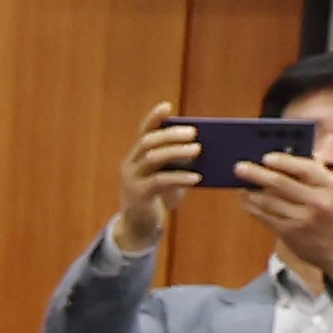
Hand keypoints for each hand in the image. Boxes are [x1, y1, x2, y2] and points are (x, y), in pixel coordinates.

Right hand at [112, 101, 202, 254]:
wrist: (138, 225)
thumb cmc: (157, 196)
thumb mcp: (165, 176)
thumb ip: (176, 163)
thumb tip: (203, 149)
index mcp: (136, 156)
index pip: (143, 131)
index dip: (154, 118)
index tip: (168, 106)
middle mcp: (129, 165)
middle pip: (148, 142)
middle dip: (171, 135)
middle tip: (194, 133)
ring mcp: (131, 180)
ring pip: (152, 158)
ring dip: (177, 152)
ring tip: (198, 150)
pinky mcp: (138, 195)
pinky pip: (159, 181)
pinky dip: (179, 178)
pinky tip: (196, 178)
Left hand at [237, 148, 332, 288]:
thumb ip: (319, 176)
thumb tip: (289, 161)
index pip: (305, 169)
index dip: (283, 161)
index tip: (266, 158)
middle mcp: (318, 203)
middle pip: (281, 183)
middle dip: (256, 174)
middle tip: (239, 167)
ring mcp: (302, 219)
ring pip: (268, 201)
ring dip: (251, 192)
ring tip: (241, 184)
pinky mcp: (289, 233)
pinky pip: (265, 216)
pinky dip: (253, 207)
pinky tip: (247, 201)